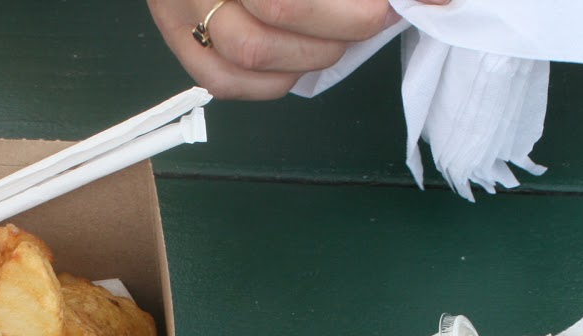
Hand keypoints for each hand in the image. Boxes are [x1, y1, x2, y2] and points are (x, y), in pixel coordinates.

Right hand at [146, 0, 447, 98]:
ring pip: (251, 52)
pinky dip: (272, 82)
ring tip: (340, 38)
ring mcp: (183, 9)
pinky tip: (299, 62)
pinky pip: (224, 80)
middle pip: (281, 9)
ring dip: (314, 53)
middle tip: (376, 16)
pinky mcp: (177, 38)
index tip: (405, 3)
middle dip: (348, 22)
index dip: (359, 8)